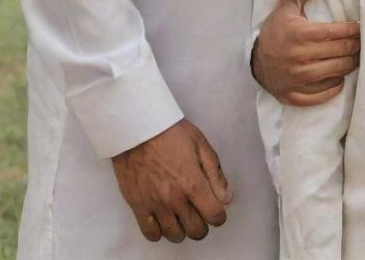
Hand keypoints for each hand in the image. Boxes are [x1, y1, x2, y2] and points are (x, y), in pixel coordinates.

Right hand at [112, 118, 232, 242]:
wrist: (139, 129)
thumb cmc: (172, 133)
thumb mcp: (201, 146)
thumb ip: (215, 174)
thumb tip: (227, 199)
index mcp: (193, 183)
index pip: (214, 215)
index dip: (219, 215)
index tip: (216, 209)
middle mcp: (175, 199)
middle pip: (196, 230)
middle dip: (203, 224)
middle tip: (199, 213)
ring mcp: (155, 205)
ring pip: (175, 235)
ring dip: (183, 230)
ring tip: (182, 217)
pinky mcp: (138, 206)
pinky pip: (151, 234)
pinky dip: (159, 232)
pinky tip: (163, 221)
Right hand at [252, 0, 360, 105]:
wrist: (253, 59)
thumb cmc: (274, 30)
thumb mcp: (284, 5)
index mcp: (299, 34)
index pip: (334, 32)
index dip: (351, 30)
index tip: (360, 28)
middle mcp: (299, 57)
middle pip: (339, 52)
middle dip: (354, 46)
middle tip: (362, 43)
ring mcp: (296, 79)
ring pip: (334, 72)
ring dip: (349, 65)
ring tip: (356, 58)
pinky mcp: (293, 94)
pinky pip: (320, 95)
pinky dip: (333, 88)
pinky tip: (340, 79)